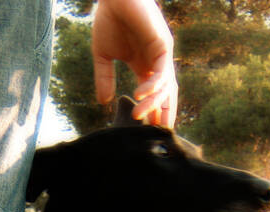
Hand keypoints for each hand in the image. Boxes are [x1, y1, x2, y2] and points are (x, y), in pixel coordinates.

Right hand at [91, 0, 177, 127]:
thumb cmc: (109, 20)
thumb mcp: (103, 56)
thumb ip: (104, 79)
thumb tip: (103, 102)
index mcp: (144, 65)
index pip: (153, 94)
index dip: (152, 112)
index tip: (145, 130)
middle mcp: (156, 62)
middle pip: (166, 94)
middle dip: (163, 114)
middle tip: (157, 134)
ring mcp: (162, 54)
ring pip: (166, 86)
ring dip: (154, 104)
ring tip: (139, 117)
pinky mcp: (163, 45)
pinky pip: (163, 71)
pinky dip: (154, 86)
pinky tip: (142, 96)